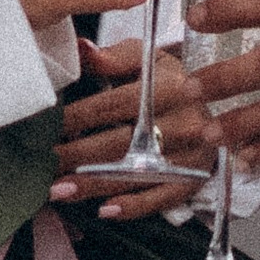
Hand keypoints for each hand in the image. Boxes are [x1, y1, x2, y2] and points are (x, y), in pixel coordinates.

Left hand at [50, 40, 215, 220]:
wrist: (215, 105)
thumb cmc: (168, 81)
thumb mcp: (146, 59)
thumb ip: (113, 57)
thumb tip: (81, 49)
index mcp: (170, 87)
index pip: (116, 104)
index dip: (80, 116)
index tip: (49, 127)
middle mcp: (184, 122)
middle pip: (123, 143)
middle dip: (78, 155)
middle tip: (44, 164)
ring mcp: (191, 155)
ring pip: (136, 174)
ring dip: (94, 185)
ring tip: (58, 190)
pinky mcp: (194, 180)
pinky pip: (161, 198)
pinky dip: (132, 207)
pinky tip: (103, 210)